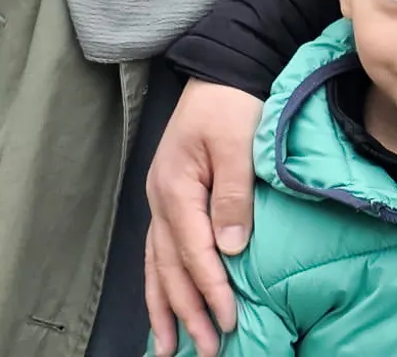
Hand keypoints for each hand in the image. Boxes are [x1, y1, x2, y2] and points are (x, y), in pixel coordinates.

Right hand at [145, 80, 262, 356]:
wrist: (223, 68)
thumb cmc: (232, 102)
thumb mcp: (238, 141)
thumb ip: (234, 194)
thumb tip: (230, 248)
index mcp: (176, 187)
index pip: (193, 251)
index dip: (210, 289)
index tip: (228, 320)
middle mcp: (161, 199)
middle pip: (170, 267)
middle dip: (187, 311)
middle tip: (207, 349)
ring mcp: (161, 200)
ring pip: (157, 265)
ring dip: (166, 307)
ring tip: (170, 347)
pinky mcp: (170, 198)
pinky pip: (159, 251)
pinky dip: (161, 283)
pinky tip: (165, 307)